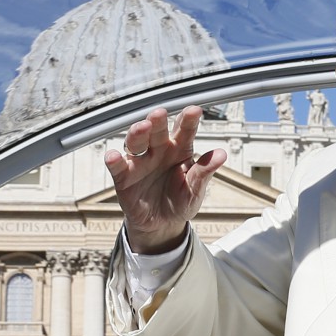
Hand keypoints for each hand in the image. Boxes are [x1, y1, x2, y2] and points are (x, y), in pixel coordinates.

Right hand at [104, 105, 226, 253]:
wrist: (163, 224)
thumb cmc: (181, 201)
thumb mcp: (196, 189)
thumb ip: (204, 171)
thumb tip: (221, 154)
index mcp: (179, 149)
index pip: (184, 131)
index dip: (188, 120)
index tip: (194, 110)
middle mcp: (159, 150)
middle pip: (157, 131)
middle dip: (158, 121)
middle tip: (160, 113)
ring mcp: (140, 162)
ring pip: (136, 143)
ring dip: (137, 134)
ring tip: (141, 127)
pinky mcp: (124, 178)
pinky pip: (118, 167)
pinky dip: (114, 161)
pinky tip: (113, 156)